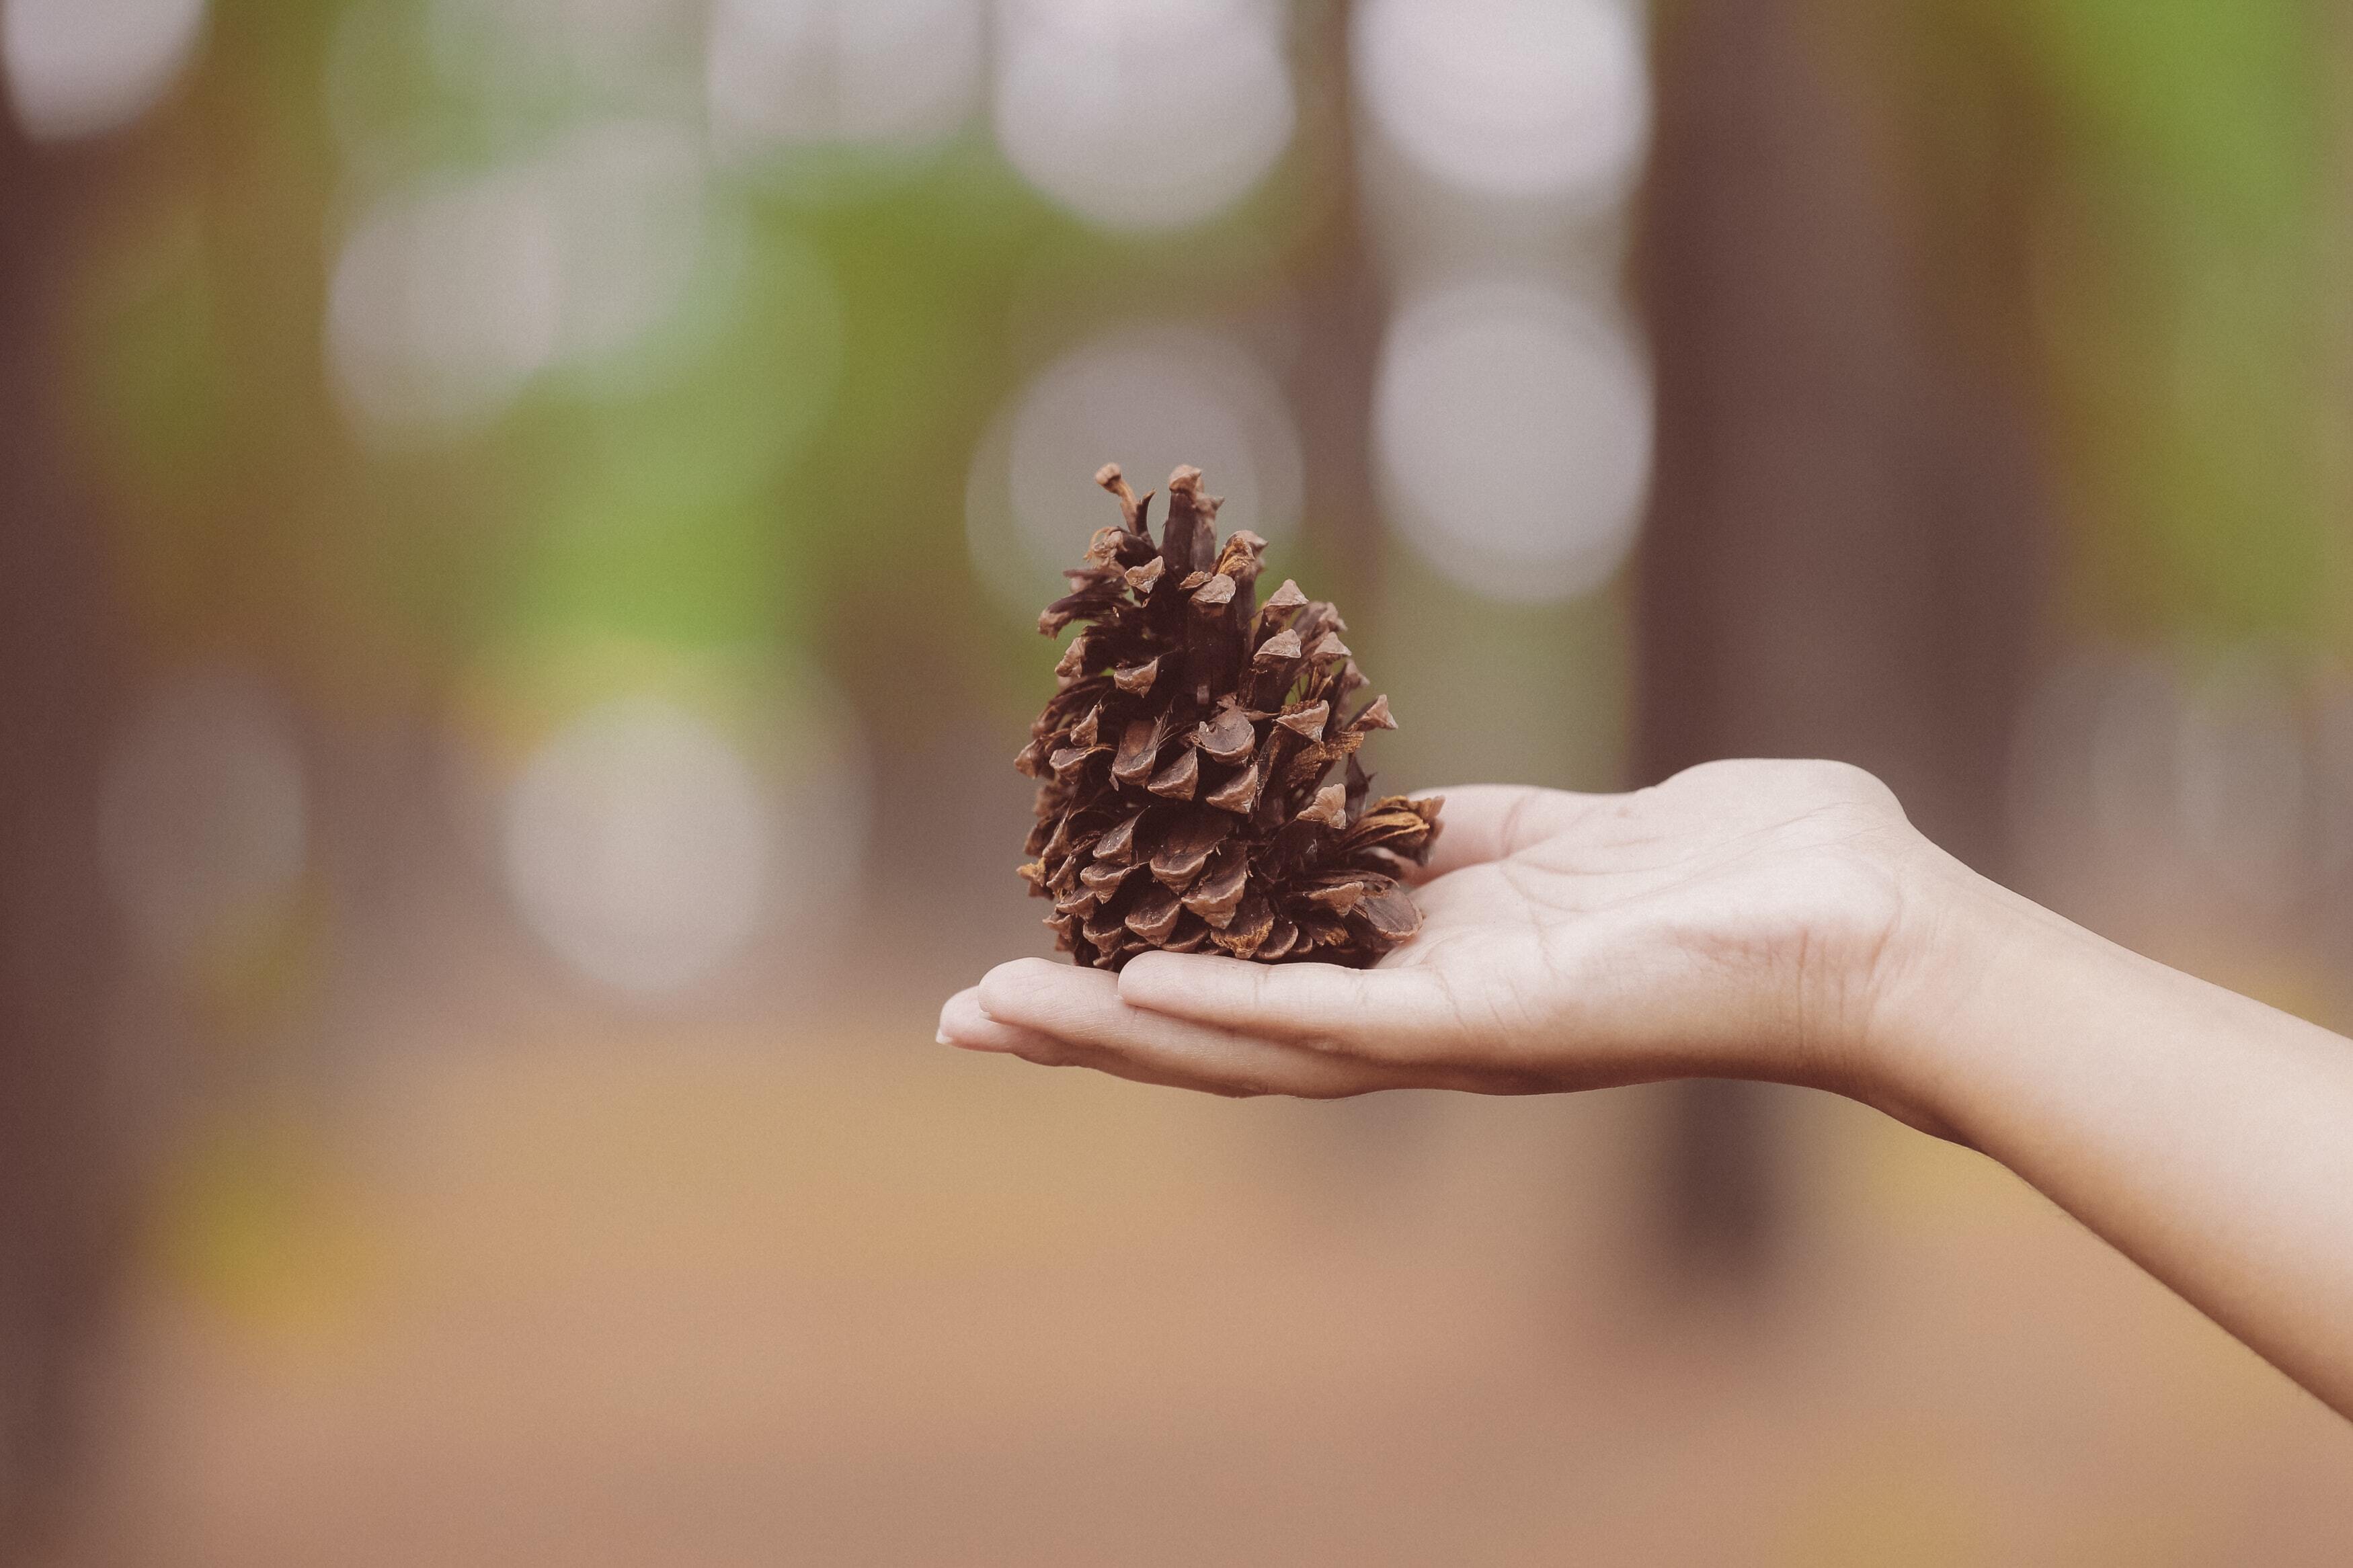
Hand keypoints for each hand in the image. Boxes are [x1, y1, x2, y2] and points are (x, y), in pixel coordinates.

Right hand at [940, 760, 1955, 1123]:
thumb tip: (1379, 817)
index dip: (1155, 963)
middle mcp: (1430, 1015)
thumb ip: (1470, 837)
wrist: (1872, 925)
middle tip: (970, 1014)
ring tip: (1002, 1014)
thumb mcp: (1574, 833)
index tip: (1055, 940)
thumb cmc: (1759, 870)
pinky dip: (1230, 1011)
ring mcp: (1454, 1030)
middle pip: (1230, 1031)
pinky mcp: (1490, 1027)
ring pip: (1252, 1047)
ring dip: (1120, 1033)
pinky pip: (1335, 1027)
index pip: (1266, 971)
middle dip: (1096, 1025)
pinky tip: (1135, 994)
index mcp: (1444, 964)